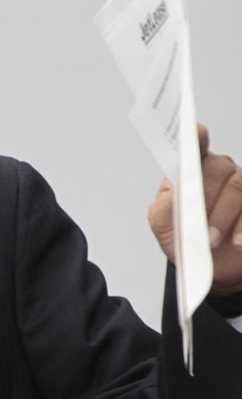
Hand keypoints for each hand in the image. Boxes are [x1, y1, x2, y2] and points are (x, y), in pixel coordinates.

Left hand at [149, 125, 241, 294]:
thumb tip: (173, 193)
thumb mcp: (164, 226)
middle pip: (217, 170)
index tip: (197, 131)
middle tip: (200, 230)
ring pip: (239, 188)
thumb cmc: (186, 240)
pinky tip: (238, 242)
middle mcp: (222, 170)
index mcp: (192, 170)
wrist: (212, 268)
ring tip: (212, 241)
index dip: (196, 139)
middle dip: (205, 200)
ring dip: (223, 217)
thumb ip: (164, 206)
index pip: (194, 149)